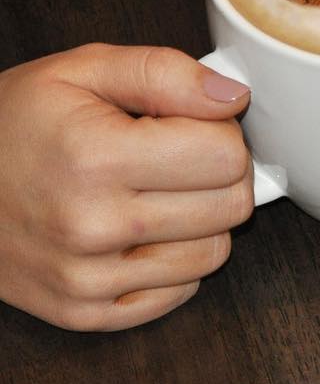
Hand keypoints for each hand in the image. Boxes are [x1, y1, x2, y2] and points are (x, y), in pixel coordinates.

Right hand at [0, 44, 253, 329]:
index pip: (227, 156)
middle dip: (218, 175)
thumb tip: (233, 97)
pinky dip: (174, 261)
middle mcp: (92, 226)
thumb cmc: (11, 124)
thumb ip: (164, 73)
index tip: (188, 126)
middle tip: (177, 159)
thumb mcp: (80, 70)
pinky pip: (181, 293)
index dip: (220, 133)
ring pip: (214, 253)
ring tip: (154, 194)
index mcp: (95, 157)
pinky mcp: (85, 313)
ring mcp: (87, 278)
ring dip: (201, 221)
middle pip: (231, 206)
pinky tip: (138, 233)